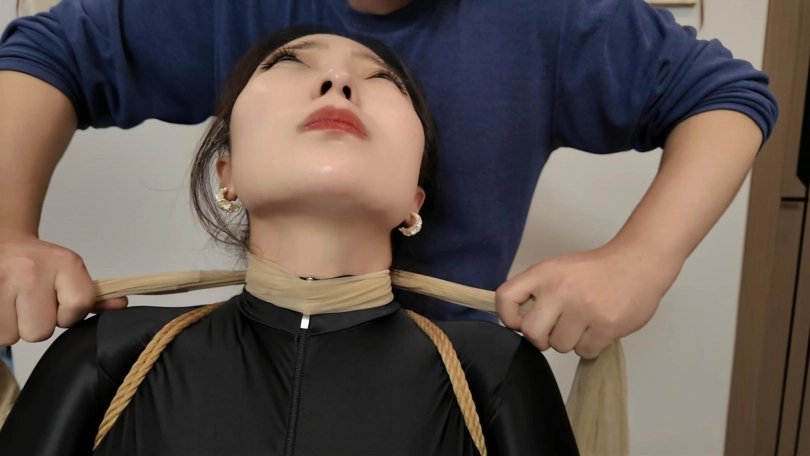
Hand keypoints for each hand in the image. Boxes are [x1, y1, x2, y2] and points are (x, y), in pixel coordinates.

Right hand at [0, 228, 127, 344]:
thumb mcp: (70, 272)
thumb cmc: (38, 263)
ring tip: (13, 303)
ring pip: (12, 336)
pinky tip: (3, 305)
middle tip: (30, 304)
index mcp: (65, 263)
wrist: (4, 243)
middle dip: (36, 324)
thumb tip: (121, 305)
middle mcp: (31, 270)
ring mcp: (1, 280)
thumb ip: (94, 295)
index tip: (58, 303)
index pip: (79, 307)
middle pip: (40, 332)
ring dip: (12, 326)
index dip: (68, 315)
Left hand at [496, 239, 682, 358]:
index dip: (508, 317)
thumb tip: (519, 322)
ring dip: (571, 340)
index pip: (506, 298)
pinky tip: (599, 327)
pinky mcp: (606, 325)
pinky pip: (585, 351)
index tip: (519, 322)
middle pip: (532, 333)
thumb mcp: (558, 270)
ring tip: (585, 322)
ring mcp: (584, 308)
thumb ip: (537, 292)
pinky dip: (591, 345)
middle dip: (541, 338)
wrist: (638, 262)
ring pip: (561, 346)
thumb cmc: (596, 270)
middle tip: (555, 330)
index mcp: (544, 273)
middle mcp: (560, 290)